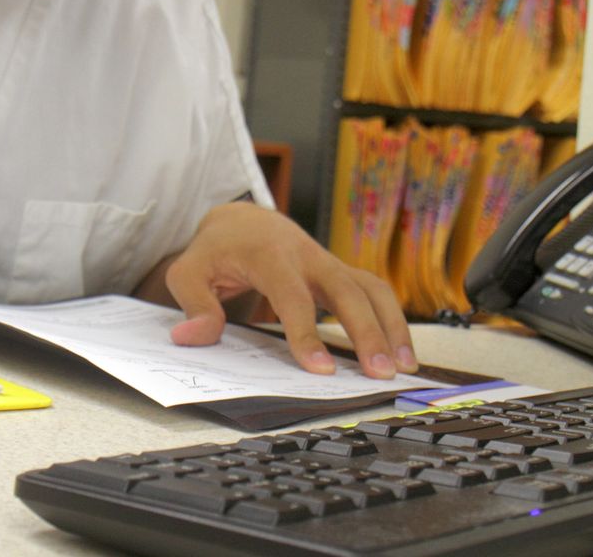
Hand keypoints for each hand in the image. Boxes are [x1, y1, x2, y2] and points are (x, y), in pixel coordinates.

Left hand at [157, 202, 416, 377]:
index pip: (293, 295)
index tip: (321, 369)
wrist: (243, 219)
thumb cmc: (216, 249)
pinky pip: (374, 292)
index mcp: (270, 254)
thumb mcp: (189, 271)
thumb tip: (194, 336)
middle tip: (380, 372)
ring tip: (403, 365)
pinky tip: (402, 351)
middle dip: (367, 331)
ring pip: (371, 287)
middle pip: (346, 290)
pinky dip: (393, 319)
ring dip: (392, 325)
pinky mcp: (340, 272)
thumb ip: (193, 303)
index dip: (307, 332)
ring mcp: (329, 262)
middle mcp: (307, 255)